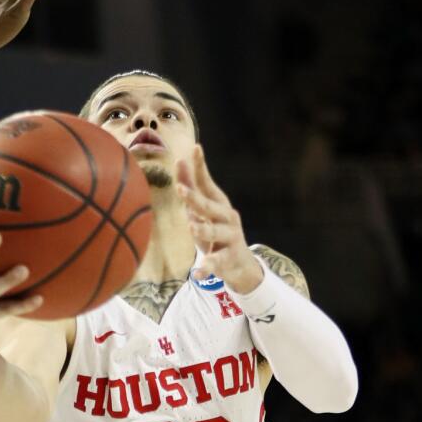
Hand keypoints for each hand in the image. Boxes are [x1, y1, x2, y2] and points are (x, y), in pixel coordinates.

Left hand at [176, 147, 264, 292]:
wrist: (241, 265)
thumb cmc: (216, 233)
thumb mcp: (203, 212)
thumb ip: (192, 190)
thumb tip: (180, 161)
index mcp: (219, 204)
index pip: (208, 183)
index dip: (201, 167)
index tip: (194, 148)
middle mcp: (227, 218)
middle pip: (209, 206)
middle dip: (195, 198)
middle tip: (180, 189)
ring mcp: (229, 238)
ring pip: (214, 232)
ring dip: (203, 229)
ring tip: (192, 227)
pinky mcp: (227, 259)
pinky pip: (215, 264)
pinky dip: (207, 269)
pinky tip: (197, 273)